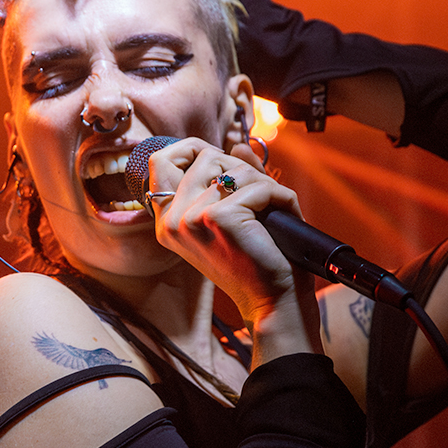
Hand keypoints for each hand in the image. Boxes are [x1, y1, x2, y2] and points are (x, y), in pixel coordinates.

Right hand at [146, 139, 322, 359]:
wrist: (272, 302)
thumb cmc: (256, 263)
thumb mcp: (235, 215)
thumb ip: (234, 177)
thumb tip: (237, 144)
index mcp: (166, 221)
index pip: (162, 160)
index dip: (194, 150)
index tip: (222, 163)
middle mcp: (171, 220)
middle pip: (205, 155)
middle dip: (241, 169)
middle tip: (260, 199)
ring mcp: (191, 219)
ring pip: (236, 168)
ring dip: (265, 185)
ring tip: (274, 212)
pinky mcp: (219, 218)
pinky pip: (259, 185)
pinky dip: (281, 197)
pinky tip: (285, 216)